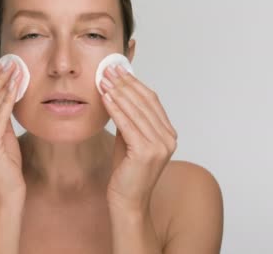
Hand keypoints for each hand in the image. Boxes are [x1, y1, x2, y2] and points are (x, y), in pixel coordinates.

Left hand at [100, 64, 177, 213]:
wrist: (127, 202)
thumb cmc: (126, 172)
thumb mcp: (129, 139)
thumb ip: (129, 120)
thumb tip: (117, 93)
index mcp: (168, 133)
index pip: (151, 100)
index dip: (134, 83)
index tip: (118, 70)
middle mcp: (168, 138)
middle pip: (145, 102)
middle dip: (124, 83)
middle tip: (108, 69)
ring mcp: (160, 145)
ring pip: (136, 111)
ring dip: (118, 92)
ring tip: (104, 79)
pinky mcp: (146, 152)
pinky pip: (128, 124)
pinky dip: (116, 108)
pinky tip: (106, 97)